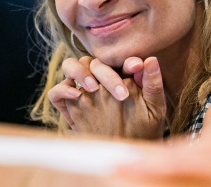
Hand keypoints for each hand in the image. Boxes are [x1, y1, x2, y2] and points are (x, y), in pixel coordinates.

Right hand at [47, 56, 166, 138]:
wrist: (128, 151)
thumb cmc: (145, 128)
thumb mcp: (154, 108)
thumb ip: (152, 84)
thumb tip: (151, 60)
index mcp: (120, 75)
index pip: (118, 60)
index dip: (126, 61)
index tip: (136, 68)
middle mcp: (99, 79)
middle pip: (94, 62)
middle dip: (106, 74)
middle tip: (121, 94)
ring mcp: (82, 91)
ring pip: (71, 66)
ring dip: (80, 72)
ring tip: (93, 87)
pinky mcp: (69, 106)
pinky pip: (56, 92)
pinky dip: (62, 90)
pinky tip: (76, 95)